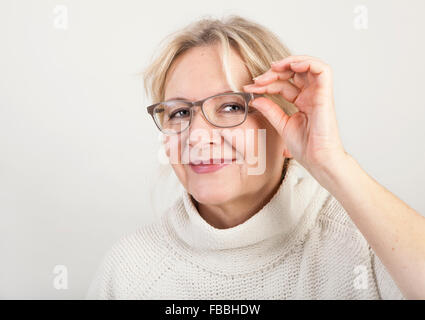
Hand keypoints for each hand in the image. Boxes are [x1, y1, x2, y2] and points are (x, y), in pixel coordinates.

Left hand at [243, 55, 346, 172]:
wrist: (318, 160)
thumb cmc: (305, 147)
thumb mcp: (282, 125)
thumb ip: (270, 110)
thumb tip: (255, 98)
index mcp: (303, 102)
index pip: (283, 84)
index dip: (266, 83)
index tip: (249, 88)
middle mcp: (312, 95)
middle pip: (293, 72)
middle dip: (273, 72)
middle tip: (257, 80)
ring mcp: (319, 94)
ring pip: (308, 65)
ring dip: (289, 62)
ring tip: (272, 69)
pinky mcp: (326, 95)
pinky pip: (322, 69)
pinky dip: (306, 62)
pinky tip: (290, 67)